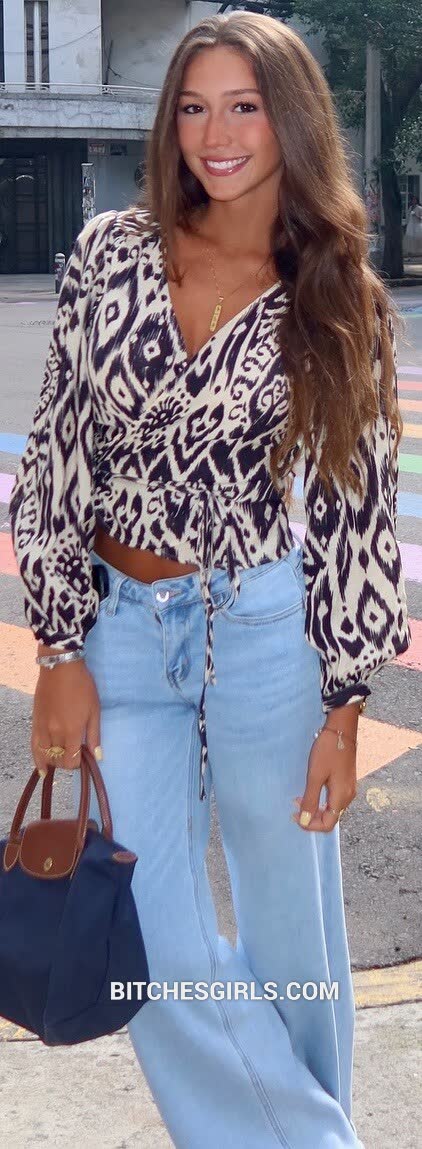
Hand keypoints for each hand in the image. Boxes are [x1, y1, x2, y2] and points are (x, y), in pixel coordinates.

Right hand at [31, 659, 101, 777]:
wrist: (61, 668)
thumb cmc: (82, 686)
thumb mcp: (94, 710)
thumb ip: (94, 735)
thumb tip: (97, 757)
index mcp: (72, 730)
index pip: (72, 760)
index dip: (78, 763)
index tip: (83, 757)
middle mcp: (55, 733)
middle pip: (58, 759)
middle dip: (67, 761)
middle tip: (74, 754)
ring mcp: (42, 728)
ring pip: (45, 755)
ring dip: (54, 760)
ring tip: (60, 759)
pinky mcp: (35, 722)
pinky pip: (33, 746)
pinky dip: (37, 758)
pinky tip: (41, 768)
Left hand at [291, 727, 357, 832]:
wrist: (342, 730)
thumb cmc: (327, 751)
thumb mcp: (315, 776)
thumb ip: (310, 800)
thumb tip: (305, 820)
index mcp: (342, 797)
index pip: (327, 824)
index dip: (310, 825)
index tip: (295, 814)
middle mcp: (348, 797)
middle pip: (330, 818)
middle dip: (311, 817)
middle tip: (294, 807)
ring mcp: (349, 789)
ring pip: (331, 809)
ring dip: (315, 808)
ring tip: (299, 798)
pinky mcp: (346, 781)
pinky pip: (333, 799)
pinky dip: (320, 800)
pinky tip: (310, 790)